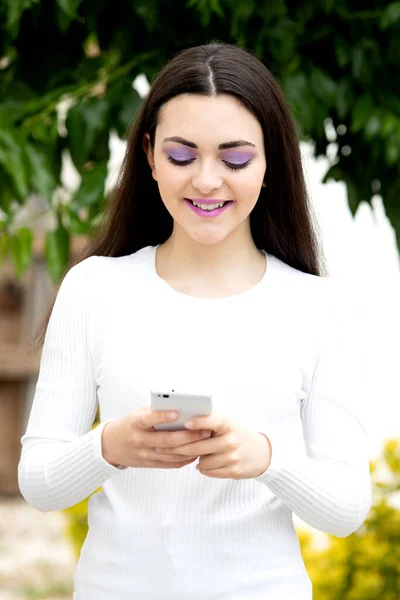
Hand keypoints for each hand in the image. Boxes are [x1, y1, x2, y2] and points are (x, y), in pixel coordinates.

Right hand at [101, 405, 212, 468]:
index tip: (178, 412)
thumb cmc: (130, 424)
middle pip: (166, 440)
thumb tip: (181, 406)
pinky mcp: (149, 464)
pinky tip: (196, 452)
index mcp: (135, 424)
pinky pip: (170, 464)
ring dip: (190, 448)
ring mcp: (144, 454)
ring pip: (171, 454)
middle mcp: (139, 440)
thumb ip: (155, 410)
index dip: (163, 417)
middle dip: (188, 436)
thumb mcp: (138, 413)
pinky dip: (185, 459)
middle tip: (205, 430)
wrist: (111, 445)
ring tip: (205, 440)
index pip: (149, 419)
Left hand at [154, 414, 271, 478]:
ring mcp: (232, 456)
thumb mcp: (227, 423)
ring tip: (196, 453)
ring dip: (194, 458)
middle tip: (162, 446)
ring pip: (201, 461)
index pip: (213, 421)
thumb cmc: (237, 433)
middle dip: (178, 447)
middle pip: (198, 446)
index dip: (199, 422)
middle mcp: (231, 440)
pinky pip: (208, 471)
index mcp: (228, 424)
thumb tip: (182, 422)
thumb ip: (209, 421)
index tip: (185, 423)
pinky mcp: (233, 471)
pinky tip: (204, 462)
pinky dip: (203, 467)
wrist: (261, 453)